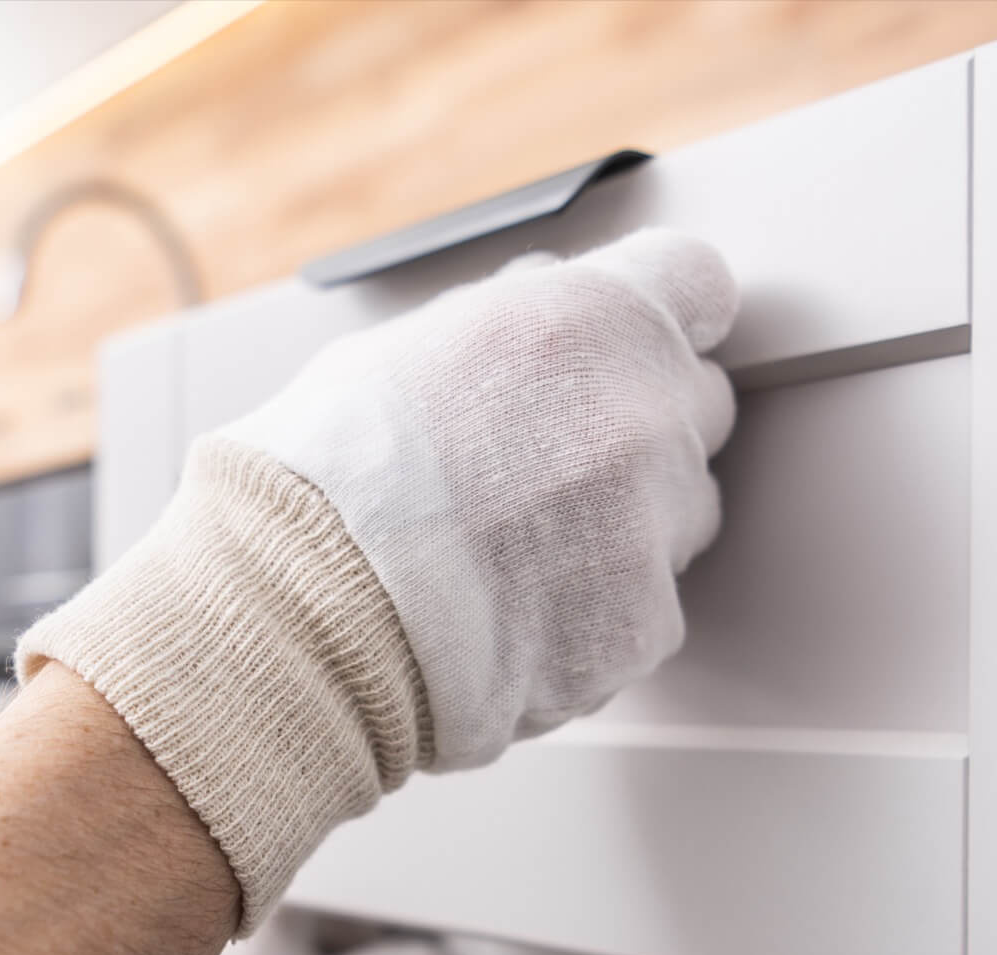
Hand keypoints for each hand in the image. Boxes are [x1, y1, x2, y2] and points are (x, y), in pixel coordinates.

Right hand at [19, 229, 739, 930]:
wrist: (298, 622)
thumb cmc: (321, 485)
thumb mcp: (401, 348)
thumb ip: (509, 325)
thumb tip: (545, 308)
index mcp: (587, 320)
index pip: (697, 285)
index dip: (663, 317)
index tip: (636, 347)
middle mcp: (642, 414)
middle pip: (694, 407)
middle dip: (636, 429)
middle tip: (543, 470)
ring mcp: (653, 527)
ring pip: (680, 519)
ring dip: (624, 530)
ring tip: (513, 557)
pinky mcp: (644, 627)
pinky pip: (645, 613)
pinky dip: (594, 621)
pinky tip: (511, 618)